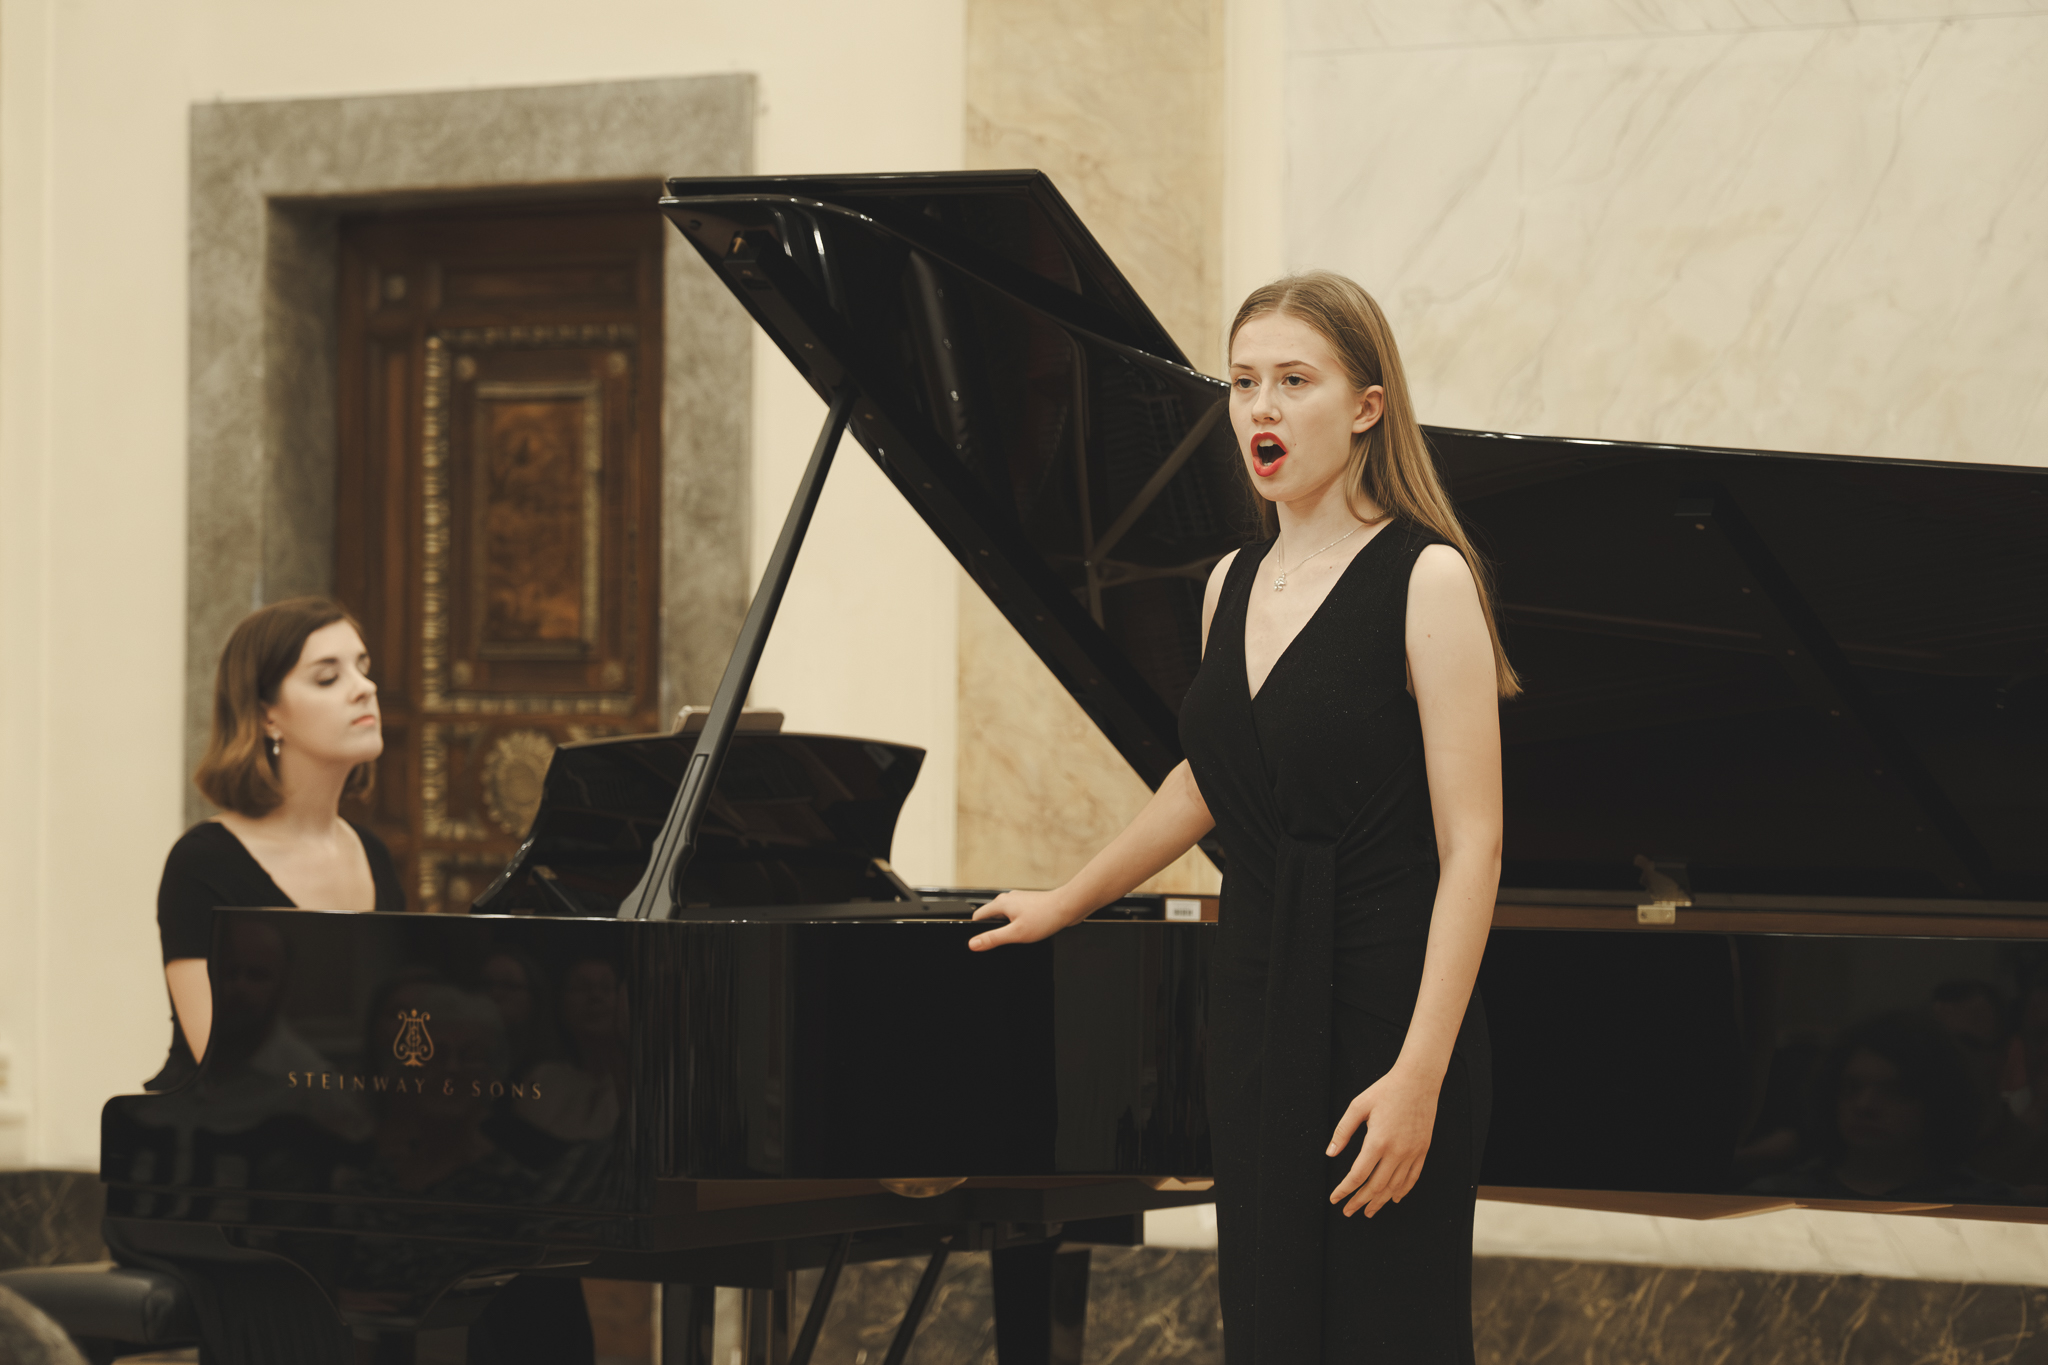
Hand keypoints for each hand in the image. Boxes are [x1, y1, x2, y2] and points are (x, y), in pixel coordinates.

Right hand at [968, 889, 1079, 950]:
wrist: (1067, 907)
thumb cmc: (1045, 917)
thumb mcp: (1015, 933)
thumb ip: (993, 938)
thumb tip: (973, 944)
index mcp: (1000, 903)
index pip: (978, 916)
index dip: (977, 931)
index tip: (982, 942)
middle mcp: (1008, 899)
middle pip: (991, 917)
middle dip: (995, 930)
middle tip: (1005, 942)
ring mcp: (1019, 900)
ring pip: (1005, 916)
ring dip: (1009, 927)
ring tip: (1020, 936)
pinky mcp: (1029, 904)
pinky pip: (1017, 915)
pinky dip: (1019, 924)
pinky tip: (1029, 931)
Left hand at [1327, 1065, 1437, 1216]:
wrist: (1418, 1081)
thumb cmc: (1386, 1091)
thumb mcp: (1358, 1106)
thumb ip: (1343, 1131)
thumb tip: (1330, 1153)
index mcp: (1377, 1141)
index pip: (1358, 1175)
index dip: (1345, 1190)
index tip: (1335, 1199)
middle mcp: (1396, 1151)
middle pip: (1376, 1186)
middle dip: (1359, 1201)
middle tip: (1348, 1211)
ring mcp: (1412, 1153)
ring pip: (1394, 1187)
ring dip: (1380, 1202)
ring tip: (1368, 1211)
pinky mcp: (1422, 1151)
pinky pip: (1412, 1178)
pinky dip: (1402, 1191)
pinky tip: (1393, 1199)